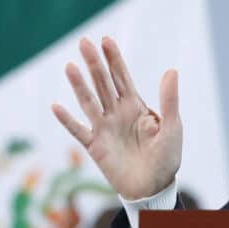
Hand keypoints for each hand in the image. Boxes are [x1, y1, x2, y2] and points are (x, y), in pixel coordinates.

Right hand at [51, 37, 181, 199]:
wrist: (154, 187)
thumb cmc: (166, 157)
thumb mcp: (172, 126)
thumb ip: (169, 100)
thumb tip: (171, 70)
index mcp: (135, 106)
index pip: (122, 77)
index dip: (114, 59)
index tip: (105, 40)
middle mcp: (116, 113)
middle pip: (103, 83)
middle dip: (94, 64)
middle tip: (84, 42)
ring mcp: (104, 128)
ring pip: (89, 102)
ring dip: (79, 85)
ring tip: (70, 66)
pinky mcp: (95, 147)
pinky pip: (78, 131)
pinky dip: (67, 120)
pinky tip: (57, 106)